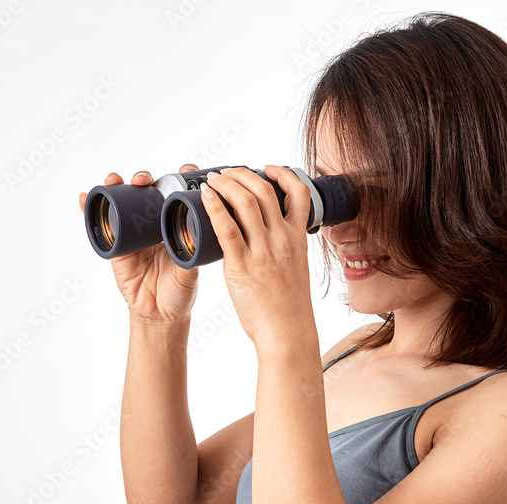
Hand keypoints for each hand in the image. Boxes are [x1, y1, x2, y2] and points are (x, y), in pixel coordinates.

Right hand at [79, 164, 200, 326]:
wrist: (159, 314)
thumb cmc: (180, 291)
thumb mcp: (190, 271)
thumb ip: (190, 255)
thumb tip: (190, 238)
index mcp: (175, 225)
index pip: (177, 194)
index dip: (180, 178)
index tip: (186, 169)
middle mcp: (153, 223)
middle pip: (146, 192)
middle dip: (143, 178)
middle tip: (143, 179)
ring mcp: (133, 232)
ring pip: (123, 202)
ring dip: (115, 185)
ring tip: (112, 179)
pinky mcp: (116, 245)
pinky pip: (101, 225)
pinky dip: (89, 209)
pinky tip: (83, 197)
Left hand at [199, 165, 314, 347]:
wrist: (287, 331)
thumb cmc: (288, 306)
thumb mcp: (295, 268)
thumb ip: (285, 249)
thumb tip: (269, 236)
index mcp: (297, 238)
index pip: (300, 193)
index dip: (283, 174)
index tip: (268, 168)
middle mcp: (282, 239)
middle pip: (264, 190)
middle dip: (243, 174)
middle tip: (227, 172)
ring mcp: (263, 250)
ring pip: (245, 202)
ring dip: (226, 183)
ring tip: (213, 179)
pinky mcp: (242, 265)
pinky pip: (226, 228)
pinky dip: (215, 207)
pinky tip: (206, 196)